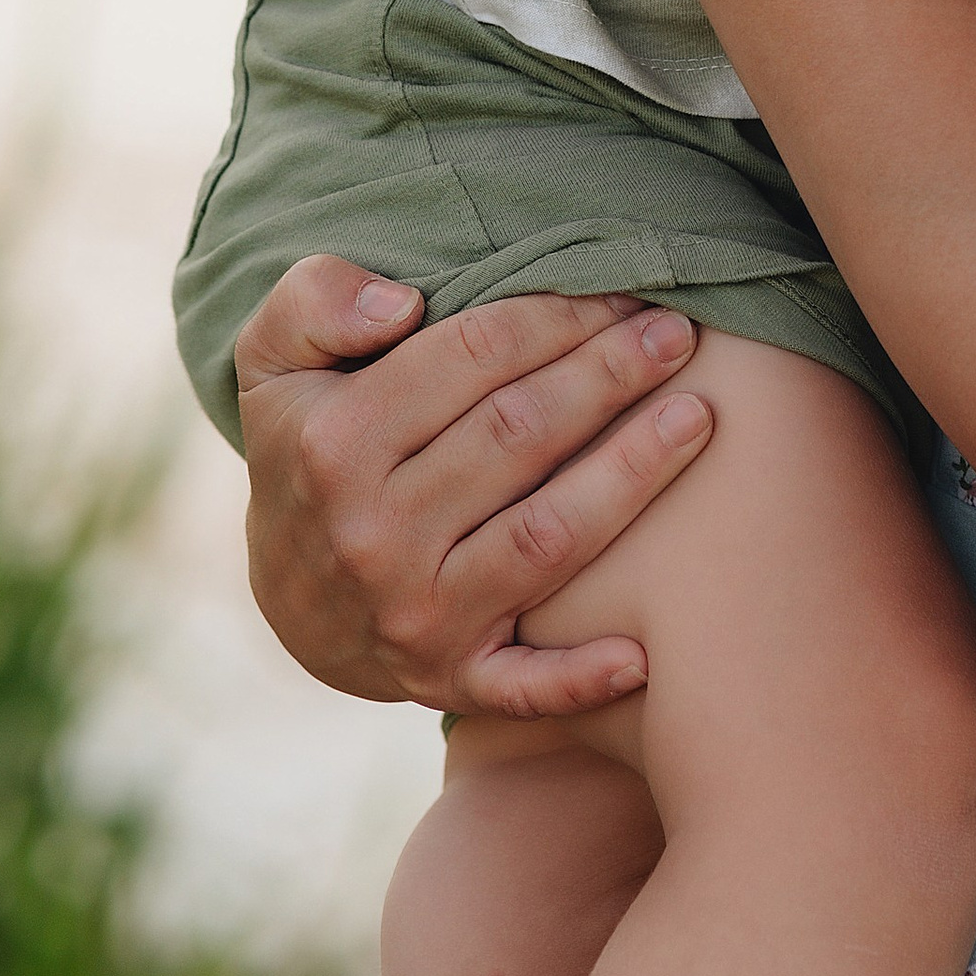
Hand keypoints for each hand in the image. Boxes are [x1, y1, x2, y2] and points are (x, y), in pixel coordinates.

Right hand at [233, 255, 717, 717]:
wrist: (288, 596)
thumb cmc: (309, 446)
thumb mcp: (277, 359)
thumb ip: (316, 301)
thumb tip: (401, 306)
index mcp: (338, 443)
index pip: (473, 358)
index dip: (557, 316)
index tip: (620, 290)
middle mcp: (375, 533)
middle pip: (521, 436)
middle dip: (610, 376)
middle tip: (678, 334)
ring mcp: (414, 614)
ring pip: (546, 537)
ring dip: (632, 475)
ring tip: (699, 416)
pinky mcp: (446, 679)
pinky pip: (522, 685)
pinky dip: (581, 677)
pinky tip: (645, 651)